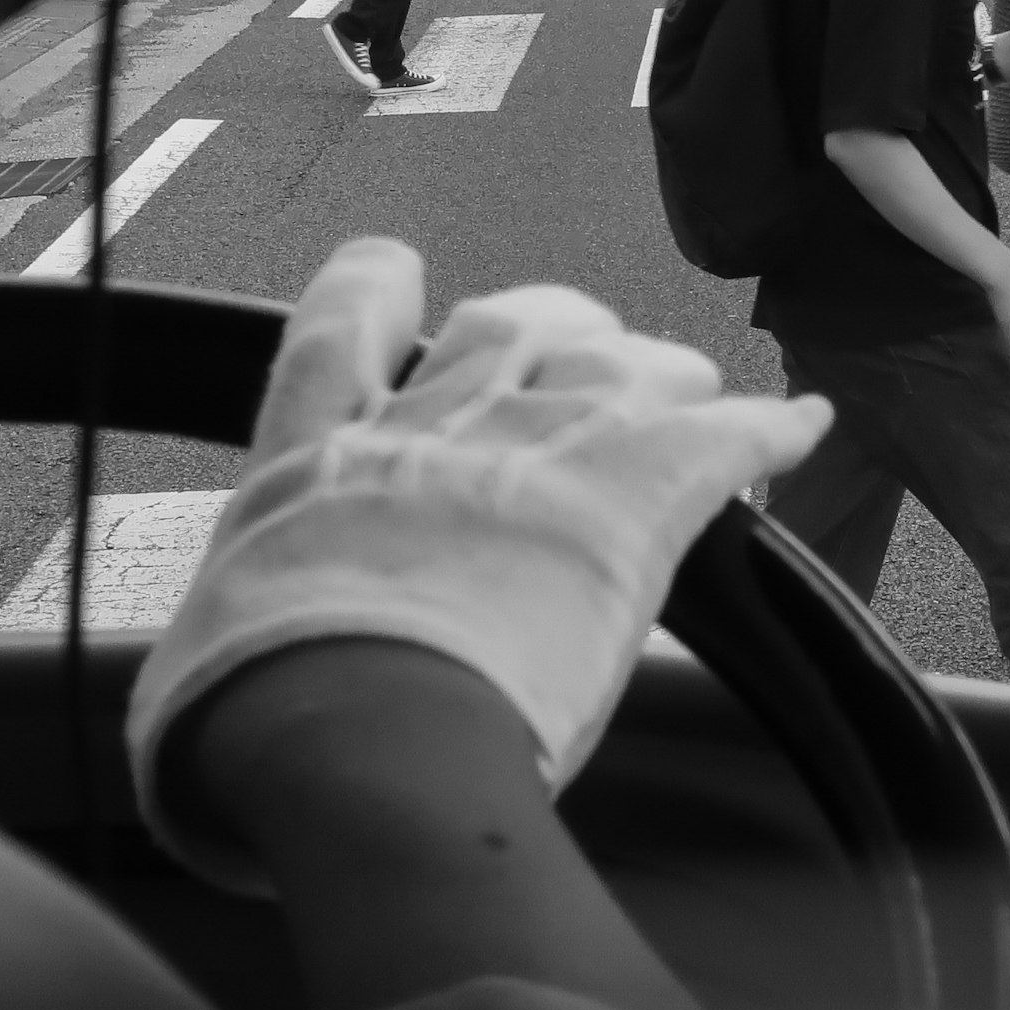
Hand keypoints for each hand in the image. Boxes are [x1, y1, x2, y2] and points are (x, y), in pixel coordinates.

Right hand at [128, 238, 833, 884]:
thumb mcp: (206, 666)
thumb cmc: (261, 723)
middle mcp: (429, 423)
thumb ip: (238, 648)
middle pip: (508, 322)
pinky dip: (771, 426)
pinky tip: (802, 424)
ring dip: (661, 377)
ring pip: (624, 360)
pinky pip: (729, 431)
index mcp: (317, 456)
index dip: (379, 288)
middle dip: (549, 331)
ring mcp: (536, 443)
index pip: (341, 321)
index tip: (401, 278)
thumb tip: (235, 704)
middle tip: (577, 369)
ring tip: (690, 402)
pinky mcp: (632, 491)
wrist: (353, 731)